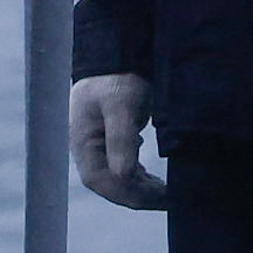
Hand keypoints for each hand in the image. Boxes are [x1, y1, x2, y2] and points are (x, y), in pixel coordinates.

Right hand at [71, 71, 165, 210]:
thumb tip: (123, 176)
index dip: (128, 194)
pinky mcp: (109, 141)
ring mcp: (96, 146)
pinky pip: (122, 168)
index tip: (158, 197)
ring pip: (117, 179)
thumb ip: (121, 140)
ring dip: (141, 188)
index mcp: (82, 142)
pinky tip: (154, 179)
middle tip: (170, 198)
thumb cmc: (117, 77)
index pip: (100, 181)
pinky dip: (139, 177)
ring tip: (167, 192)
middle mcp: (86, 148)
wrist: (118, 55)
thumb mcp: (121, 105)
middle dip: (138, 195)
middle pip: (109, 184)